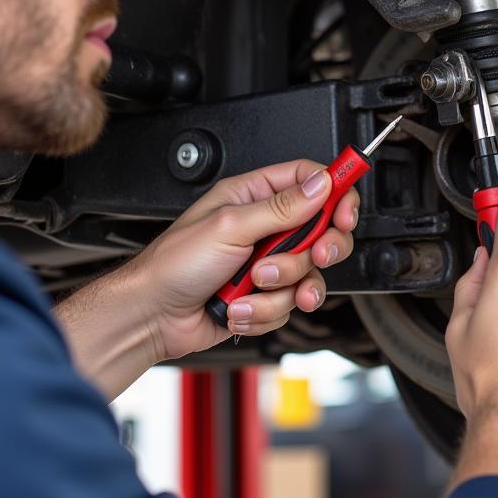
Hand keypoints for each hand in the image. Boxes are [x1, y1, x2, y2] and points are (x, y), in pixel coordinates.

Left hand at [54, 158, 358, 400]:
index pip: (310, 182)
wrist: (152, 316)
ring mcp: (266, 264)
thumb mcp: (230, 225)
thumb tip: (320, 184)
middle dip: (316, 250)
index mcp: (253, 196)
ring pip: (307, 275)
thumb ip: (281, 207)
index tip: (345, 212)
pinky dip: (264, 312)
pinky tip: (238, 307)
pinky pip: (288, 306)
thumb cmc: (174, 263)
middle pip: (321, 232)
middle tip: (311, 255)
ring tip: (251, 285)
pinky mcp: (263, 298)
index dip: (335, 194)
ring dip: (280, 288)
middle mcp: (264, 228)